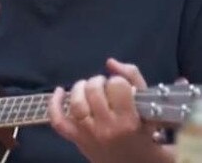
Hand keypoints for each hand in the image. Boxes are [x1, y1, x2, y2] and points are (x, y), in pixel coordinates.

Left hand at [49, 58, 165, 162]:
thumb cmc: (145, 132)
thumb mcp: (148, 105)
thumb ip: (132, 77)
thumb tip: (110, 62)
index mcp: (129, 120)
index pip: (117, 85)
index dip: (118, 81)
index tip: (121, 87)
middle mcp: (107, 128)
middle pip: (94, 90)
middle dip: (99, 82)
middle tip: (105, 86)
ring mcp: (89, 135)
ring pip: (76, 103)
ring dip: (80, 88)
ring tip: (88, 87)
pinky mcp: (77, 139)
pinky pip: (58, 121)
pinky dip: (54, 104)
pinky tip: (59, 91)